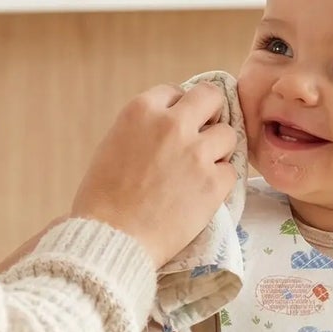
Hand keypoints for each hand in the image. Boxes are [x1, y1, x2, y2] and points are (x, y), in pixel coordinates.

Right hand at [71, 83, 237, 266]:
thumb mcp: (113, 145)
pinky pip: (231, 171)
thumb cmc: (101, 199)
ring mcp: (197, 153)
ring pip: (228, 134)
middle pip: (212, 97)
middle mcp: (172, 124)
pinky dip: (220, 182)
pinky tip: (201, 194)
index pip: (175, 92)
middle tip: (204, 135)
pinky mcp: (214, 182)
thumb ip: (143, 129)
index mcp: (141, 110)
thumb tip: (169, 125)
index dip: (177, 110)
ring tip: (200, 171)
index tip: (176, 128)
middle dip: (210, 113)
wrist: (111, 239)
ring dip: (217, 150)